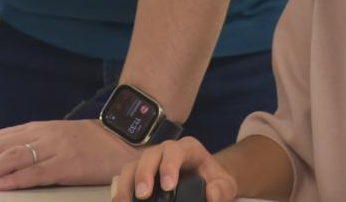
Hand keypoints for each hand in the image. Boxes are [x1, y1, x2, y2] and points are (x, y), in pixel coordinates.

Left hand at [0, 118, 133, 189]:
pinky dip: (14, 179)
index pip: (2, 136)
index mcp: (40, 128)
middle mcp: (44, 135)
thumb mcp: (57, 136)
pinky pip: (35, 173)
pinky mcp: (66, 165)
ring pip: (15, 157)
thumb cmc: (89, 142)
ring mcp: (55, 149)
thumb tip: (6, 153)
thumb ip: (33, 142)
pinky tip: (1, 185)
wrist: (121, 140)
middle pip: (4, 145)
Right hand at [110, 137, 239, 201]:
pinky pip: (125, 177)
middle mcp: (166, 151)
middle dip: (144, 174)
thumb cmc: (215, 181)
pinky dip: (120, 190)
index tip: (168, 186)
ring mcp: (151, 162)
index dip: (169, 166)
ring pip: (132, 165)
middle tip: (143, 196)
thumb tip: (211, 195)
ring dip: (126, 184)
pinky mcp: (140, 174)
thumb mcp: (225, 185)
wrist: (208, 182)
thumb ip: (222, 189)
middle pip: (150, 155)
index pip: (176, 151)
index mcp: (188, 149)